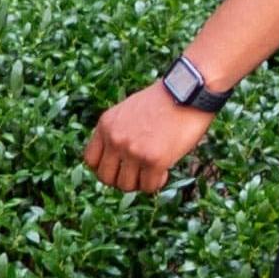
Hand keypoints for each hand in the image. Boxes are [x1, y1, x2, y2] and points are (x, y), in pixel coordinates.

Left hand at [84, 83, 217, 193]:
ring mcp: (133, 151)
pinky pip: (149, 186)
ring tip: (152, 171)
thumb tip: (117, 158)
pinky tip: (165, 170)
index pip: (90, 160)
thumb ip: (118, 131)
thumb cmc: (163, 100)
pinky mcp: (154, 160)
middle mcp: (115, 139)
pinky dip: (157, 183)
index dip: (105, 168)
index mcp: (106, 125)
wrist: (188, 91)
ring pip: (126, 186)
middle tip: (137, 174)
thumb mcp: (127, 111)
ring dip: (140, 183)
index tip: (119, 167)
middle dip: (121, 179)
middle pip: (106, 177)